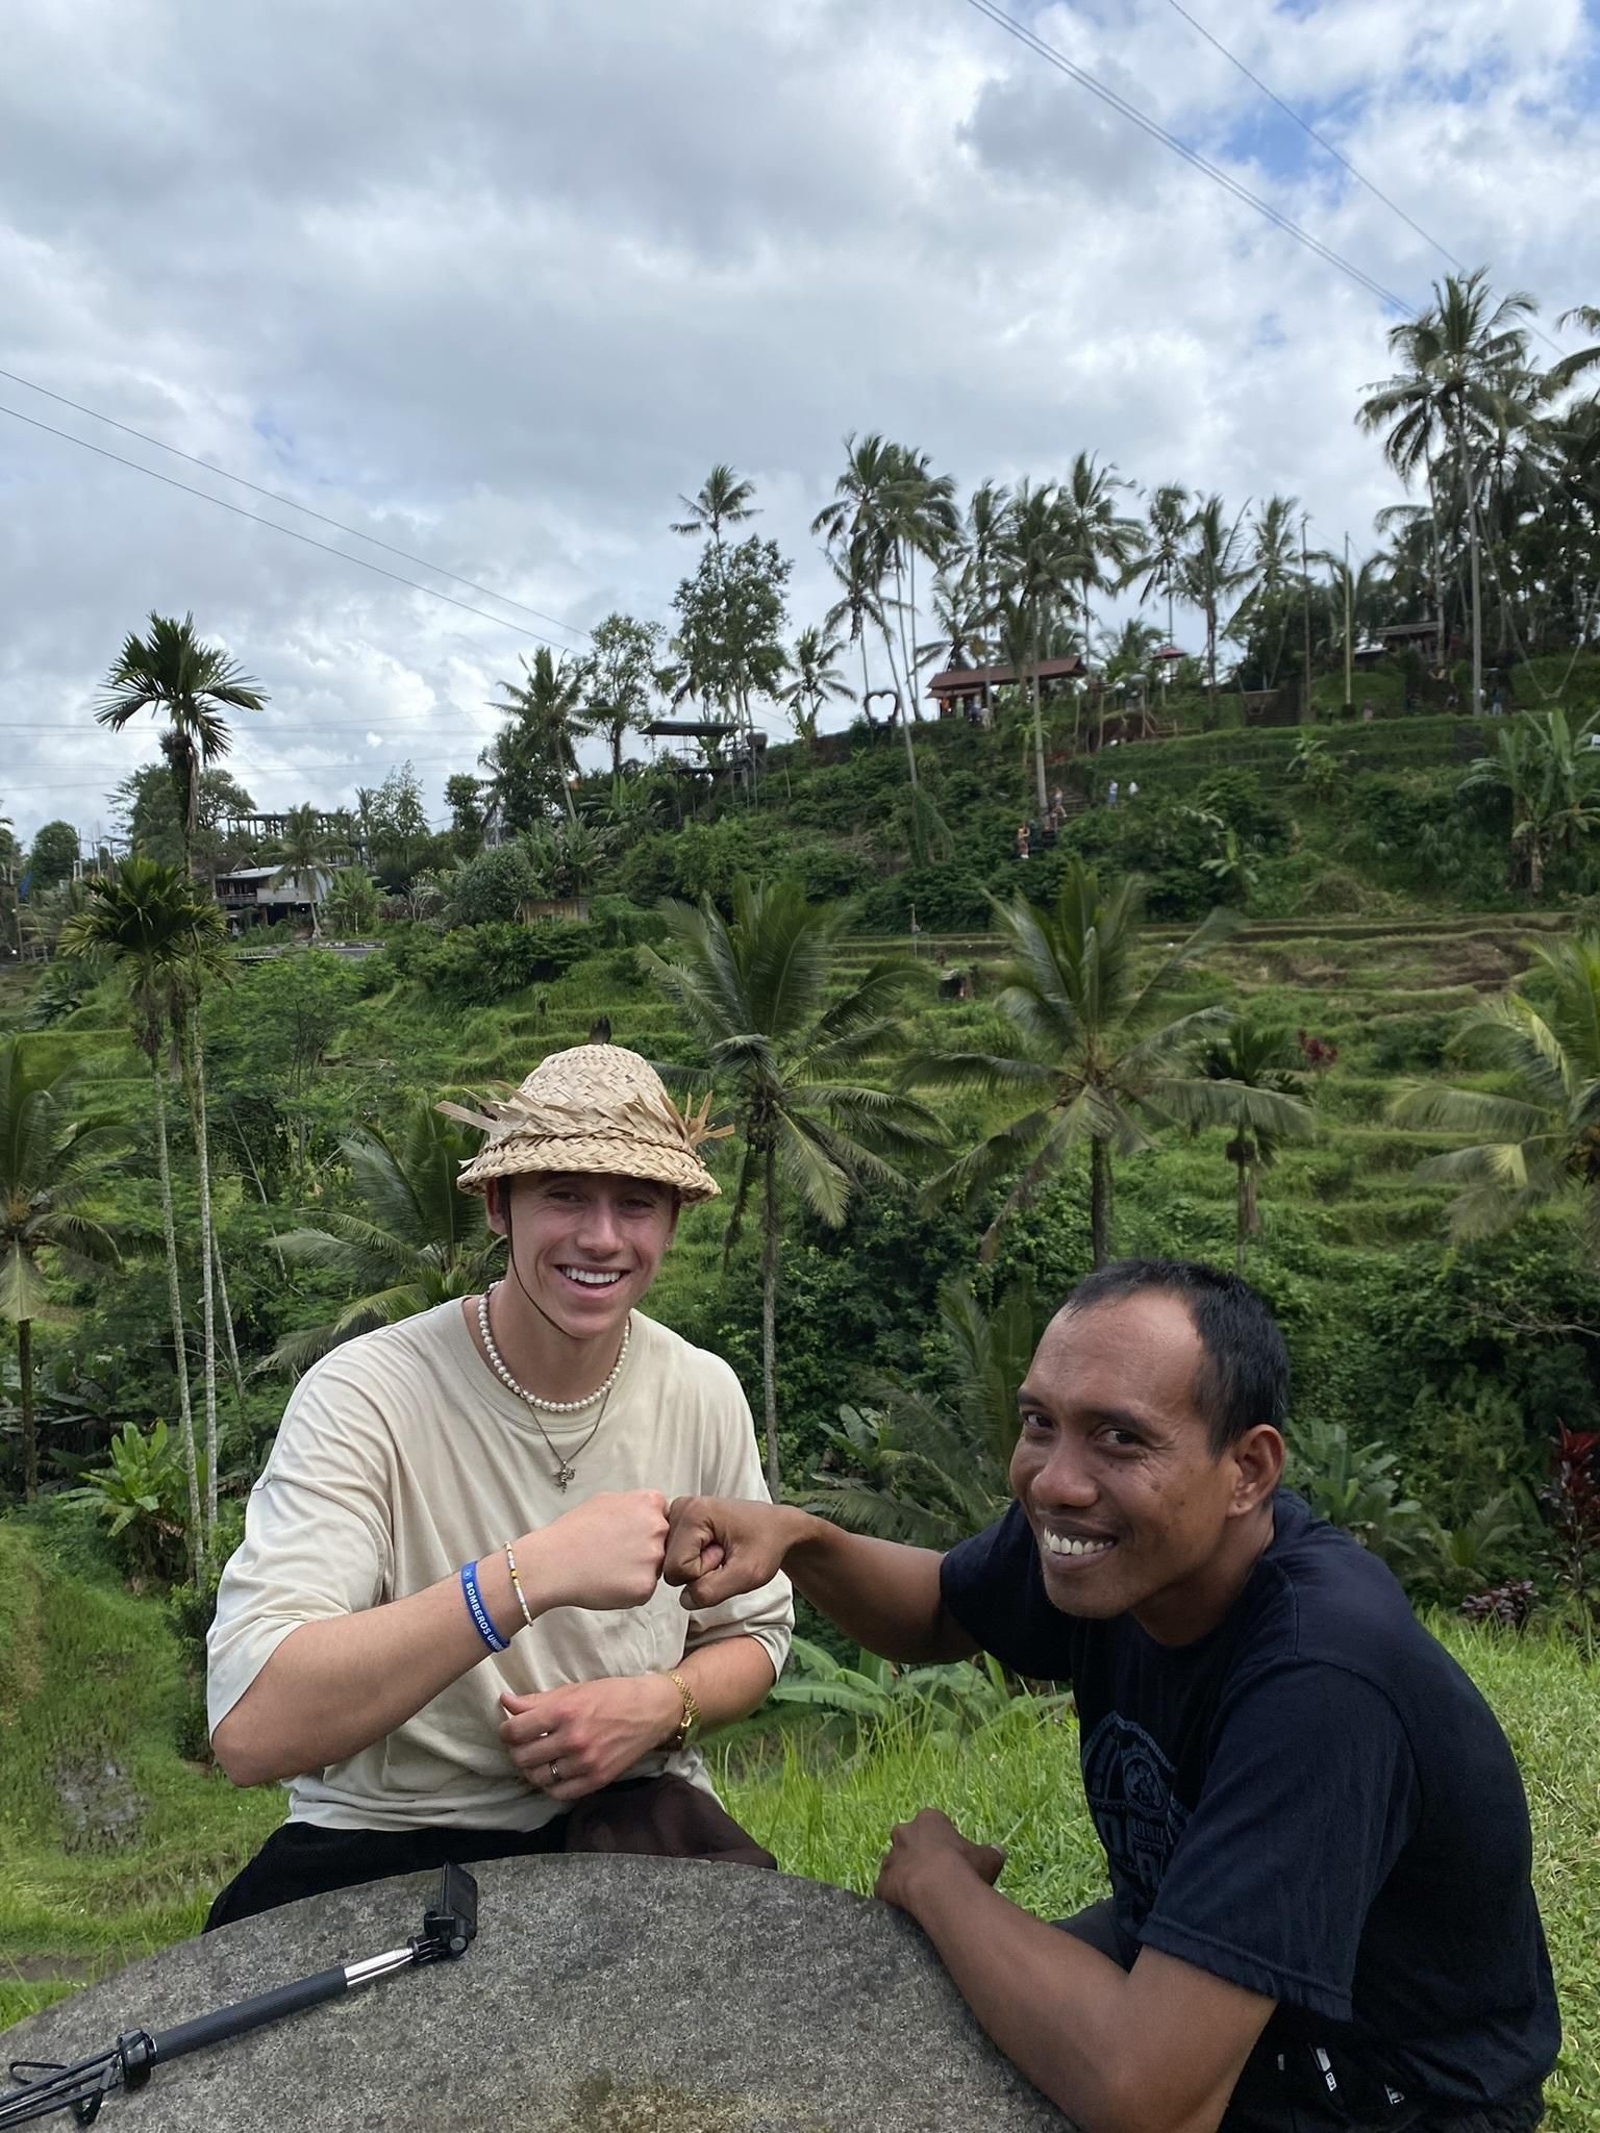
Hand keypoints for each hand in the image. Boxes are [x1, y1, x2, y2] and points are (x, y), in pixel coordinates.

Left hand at [498, 1675, 681, 1801]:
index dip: (505, 1731)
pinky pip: (559, 1793)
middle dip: (515, 1750)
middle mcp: (573, 1739)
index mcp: (565, 1711)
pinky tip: (552, 1773)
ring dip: (530, 1769)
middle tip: (521, 1745)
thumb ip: (536, 1700)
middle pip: (523, 1756)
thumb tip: (505, 1701)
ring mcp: (585, 1763)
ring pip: (538, 1777)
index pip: (516, 1731)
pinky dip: (549, 1785)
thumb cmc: (611, 1695)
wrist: (651, 1710)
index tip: (509, 1730)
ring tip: (536, 1759)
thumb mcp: (573, 1691)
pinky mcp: (597, 1780)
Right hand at [519, 1490, 668, 1612]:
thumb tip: (644, 1511)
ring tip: (609, 1568)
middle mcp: (658, 1528)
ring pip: (656, 1566)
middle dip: (646, 1547)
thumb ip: (633, 1504)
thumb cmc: (573, 1531)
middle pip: (664, 1541)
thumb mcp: (605, 1500)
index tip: (628, 1533)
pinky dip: (630, 1589)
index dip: (645, 1526)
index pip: (664, 1515)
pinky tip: (609, 1582)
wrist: (554, 1562)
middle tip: (617, 1553)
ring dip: (639, 1569)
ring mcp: (654, 1559)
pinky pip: (645, 1588)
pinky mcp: (646, 1587)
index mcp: (650, 1503)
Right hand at [663, 1495, 794, 1607]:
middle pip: (670, 1566)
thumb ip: (712, 1591)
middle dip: (698, 1570)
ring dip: (695, 1566)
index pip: (677, 1569)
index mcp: (694, 1513)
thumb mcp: (747, 1575)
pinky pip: (672, 1555)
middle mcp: (680, 1507)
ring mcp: (676, 1512)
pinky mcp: (677, 1520)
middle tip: (724, 1553)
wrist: (775, 1528)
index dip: (703, 1574)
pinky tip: (708, 1548)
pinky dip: (690, 1558)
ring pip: (669, 1562)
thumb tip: (684, 1599)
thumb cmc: (765, 1546)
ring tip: (720, 1550)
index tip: (726, 1556)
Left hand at [874, 1808, 1004, 1917]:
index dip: (942, 1841)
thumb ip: (992, 1852)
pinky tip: (909, 1910)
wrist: (939, 1891)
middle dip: (918, 1854)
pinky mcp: (881, 1883)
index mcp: (929, 1820)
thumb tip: (998, 1850)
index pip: (933, 1824)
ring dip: (904, 1875)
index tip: (951, 1856)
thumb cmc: (965, 1868)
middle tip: (935, 1874)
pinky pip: (886, 1890)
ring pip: (894, 1864)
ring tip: (922, 1894)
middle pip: (908, 1840)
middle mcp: (905, 1834)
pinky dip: (894, 1898)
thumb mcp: (987, 1858)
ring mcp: (890, 1858)